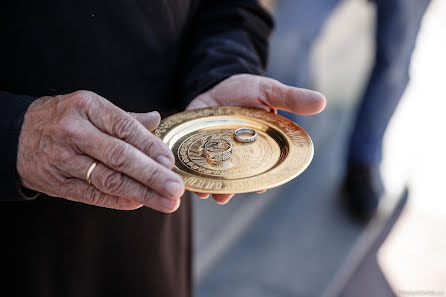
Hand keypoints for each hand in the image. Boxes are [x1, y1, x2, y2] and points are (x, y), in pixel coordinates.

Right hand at [17, 90, 183, 211]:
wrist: (17, 135)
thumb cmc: (63, 118)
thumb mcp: (91, 107)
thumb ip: (124, 118)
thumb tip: (156, 119)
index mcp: (87, 107)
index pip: (125, 127)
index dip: (151, 146)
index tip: (171, 163)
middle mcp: (74, 132)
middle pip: (120, 157)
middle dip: (152, 175)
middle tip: (176, 189)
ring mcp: (63, 159)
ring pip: (108, 179)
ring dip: (141, 193)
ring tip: (166, 202)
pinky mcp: (57, 182)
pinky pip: (92, 194)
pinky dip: (117, 201)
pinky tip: (138, 204)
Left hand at [186, 74, 325, 203]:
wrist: (218, 80)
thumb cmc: (248, 89)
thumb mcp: (270, 91)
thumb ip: (292, 98)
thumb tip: (322, 101)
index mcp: (257, 145)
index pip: (263, 166)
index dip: (263, 178)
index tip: (261, 187)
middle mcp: (237, 153)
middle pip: (236, 175)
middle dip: (231, 187)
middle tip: (225, 196)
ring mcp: (216, 150)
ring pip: (214, 172)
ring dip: (210, 184)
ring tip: (206, 193)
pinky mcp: (196, 144)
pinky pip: (194, 160)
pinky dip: (190, 170)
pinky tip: (188, 178)